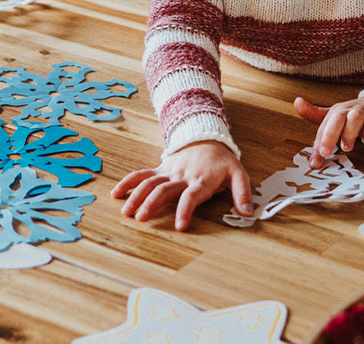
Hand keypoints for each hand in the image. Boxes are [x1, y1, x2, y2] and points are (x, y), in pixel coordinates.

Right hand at [110, 141, 251, 230]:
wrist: (207, 138)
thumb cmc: (222, 161)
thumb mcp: (238, 174)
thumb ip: (242, 193)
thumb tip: (247, 213)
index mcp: (200, 181)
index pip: (191, 197)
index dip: (184, 210)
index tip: (179, 226)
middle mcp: (181, 177)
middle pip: (163, 190)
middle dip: (151, 204)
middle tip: (141, 219)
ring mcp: (168, 172)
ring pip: (149, 183)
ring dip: (136, 196)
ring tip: (126, 211)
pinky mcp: (160, 169)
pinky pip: (141, 174)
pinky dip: (128, 182)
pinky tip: (116, 193)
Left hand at [295, 95, 363, 170]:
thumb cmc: (352, 117)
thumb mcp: (333, 117)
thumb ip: (314, 115)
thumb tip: (297, 102)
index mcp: (335, 113)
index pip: (323, 128)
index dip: (317, 145)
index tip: (314, 163)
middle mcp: (348, 111)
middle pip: (337, 118)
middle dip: (329, 135)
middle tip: (325, 153)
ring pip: (355, 118)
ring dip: (349, 133)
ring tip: (346, 147)